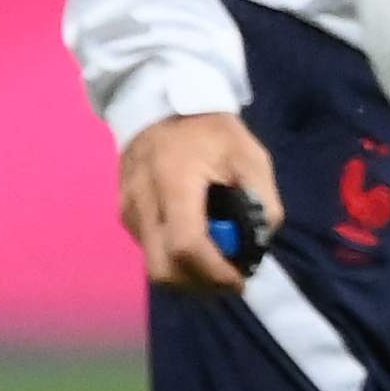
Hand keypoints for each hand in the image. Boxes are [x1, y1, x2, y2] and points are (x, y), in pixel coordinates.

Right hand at [119, 111, 279, 292]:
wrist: (161, 105)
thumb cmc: (211, 131)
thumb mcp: (251, 157)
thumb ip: (263, 202)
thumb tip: (259, 245)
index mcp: (174, 181)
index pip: (185, 245)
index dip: (215, 273)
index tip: (241, 279)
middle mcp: (142, 202)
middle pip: (163, 270)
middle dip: (201, 285)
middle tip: (230, 279)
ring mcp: (129, 211)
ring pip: (155, 267)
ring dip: (190, 277)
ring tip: (219, 263)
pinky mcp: (126, 216)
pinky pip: (151, 252)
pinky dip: (178, 261)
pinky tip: (200, 245)